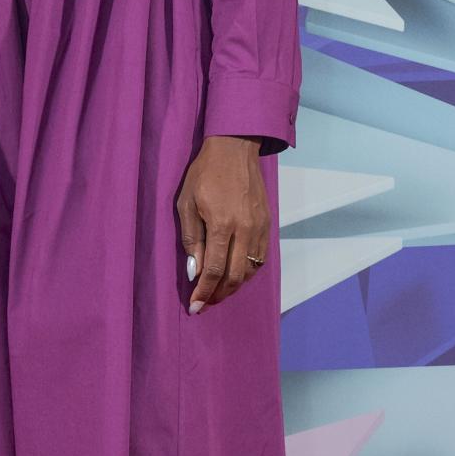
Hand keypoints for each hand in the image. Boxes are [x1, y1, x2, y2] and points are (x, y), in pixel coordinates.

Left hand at [177, 135, 269, 312]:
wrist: (235, 148)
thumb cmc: (204, 173)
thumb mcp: (186, 203)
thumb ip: (192, 238)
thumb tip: (195, 271)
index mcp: (221, 224)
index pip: (215, 269)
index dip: (204, 292)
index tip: (195, 306)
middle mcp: (245, 229)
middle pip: (235, 276)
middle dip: (219, 295)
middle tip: (205, 304)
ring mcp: (260, 227)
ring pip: (250, 270)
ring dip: (234, 286)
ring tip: (218, 292)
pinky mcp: (268, 223)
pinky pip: (260, 257)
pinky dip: (247, 272)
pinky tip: (235, 275)